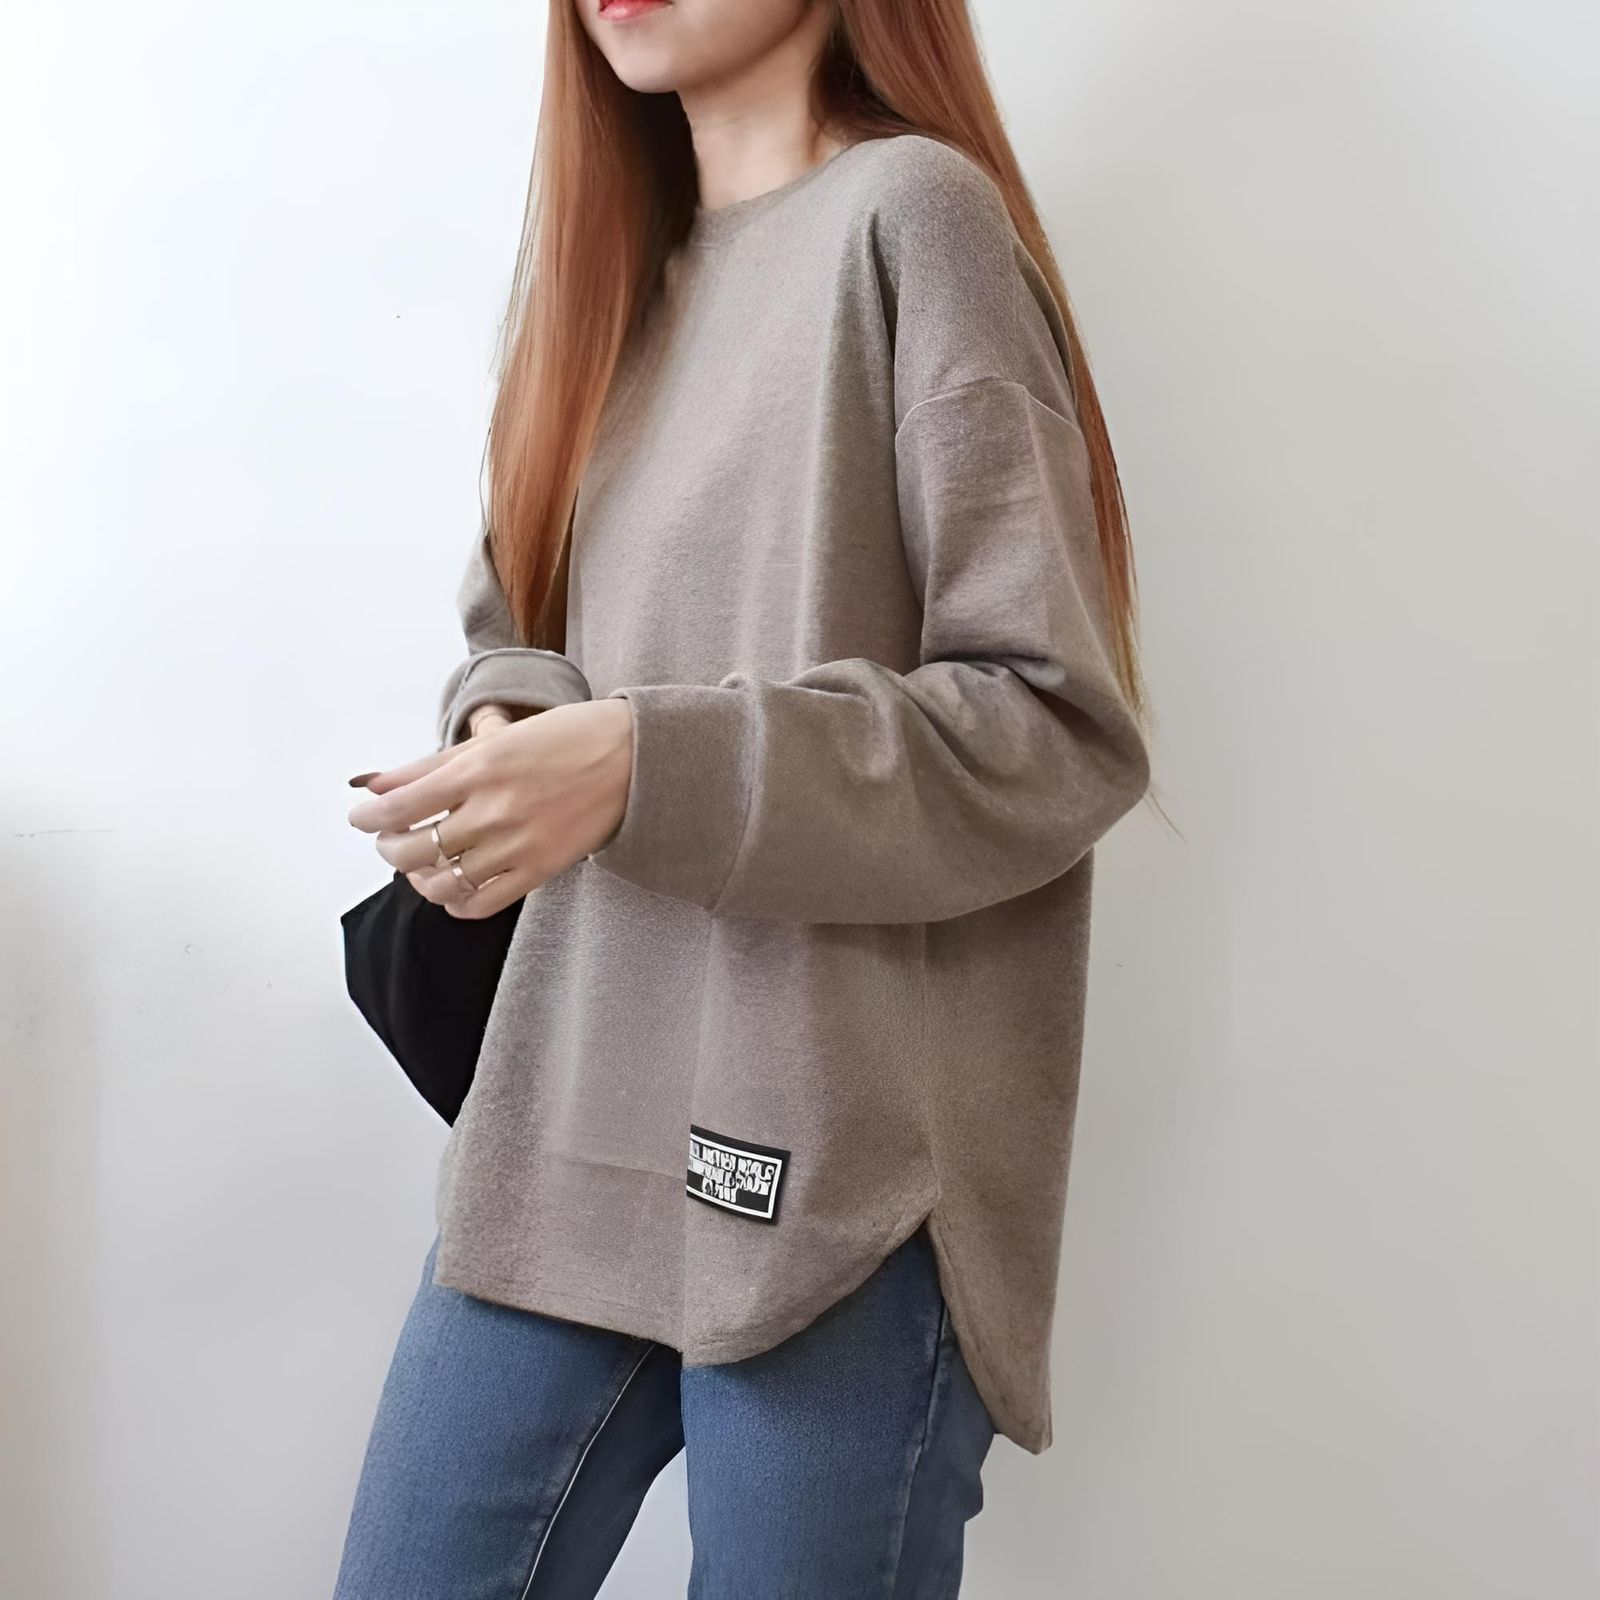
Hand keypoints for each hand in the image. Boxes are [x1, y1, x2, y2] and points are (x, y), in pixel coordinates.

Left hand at [347, 699, 634, 916]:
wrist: (634, 760)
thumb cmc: (568, 739)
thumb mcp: (498, 739)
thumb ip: (432, 764)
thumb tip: (376, 782)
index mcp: (479, 769)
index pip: (400, 805)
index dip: (369, 818)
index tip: (362, 819)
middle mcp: (494, 810)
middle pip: (412, 849)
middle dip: (389, 848)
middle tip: (391, 839)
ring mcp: (517, 844)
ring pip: (441, 881)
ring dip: (419, 878)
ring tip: (421, 865)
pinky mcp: (539, 870)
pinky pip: (480, 903)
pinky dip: (456, 902)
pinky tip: (453, 889)